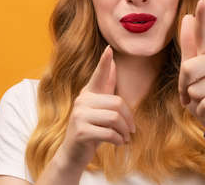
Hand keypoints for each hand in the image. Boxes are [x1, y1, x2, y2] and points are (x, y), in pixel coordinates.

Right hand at [55, 45, 135, 169]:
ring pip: (114, 118)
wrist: (73, 155)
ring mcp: (79, 115)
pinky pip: (109, 133)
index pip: (98, 76)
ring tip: (125, 138)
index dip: (104, 63)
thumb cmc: (91, 130)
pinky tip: (118, 143)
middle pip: (117, 103)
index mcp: (88, 94)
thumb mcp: (99, 110)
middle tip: (131, 130)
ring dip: (124, 131)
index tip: (109, 49)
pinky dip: (118, 140)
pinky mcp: (81, 131)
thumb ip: (105, 89)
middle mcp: (82, 101)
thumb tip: (114, 65)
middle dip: (128, 119)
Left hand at [179, 0, 204, 145]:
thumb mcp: (191, 76)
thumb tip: (188, 18)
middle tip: (194, 94)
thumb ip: (189, 49)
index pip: (204, 33)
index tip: (201, 0)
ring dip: (196, 102)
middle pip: (189, 68)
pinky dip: (204, 112)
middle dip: (185, 87)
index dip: (202, 18)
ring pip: (195, 89)